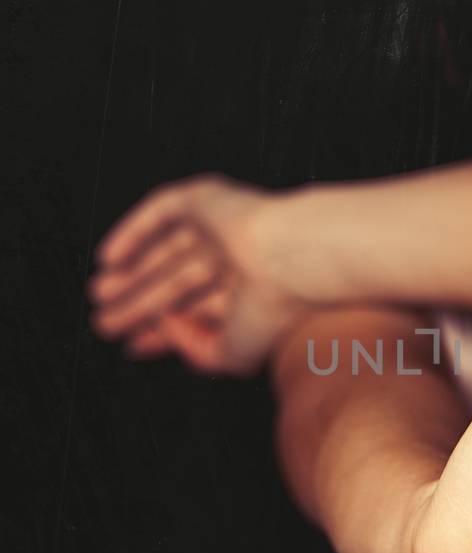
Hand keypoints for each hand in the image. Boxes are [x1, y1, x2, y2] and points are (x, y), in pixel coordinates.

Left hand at [88, 175, 305, 373]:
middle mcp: (237, 255)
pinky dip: (132, 232)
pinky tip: (108, 257)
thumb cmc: (269, 310)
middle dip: (140, 302)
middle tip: (107, 321)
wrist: (290, 259)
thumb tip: (164, 324)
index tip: (133, 345)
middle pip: (177, 281)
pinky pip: (161, 211)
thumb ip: (194, 350)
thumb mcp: (228, 354)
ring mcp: (223, 224)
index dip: (163, 329)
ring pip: (167, 249)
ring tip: (100, 294)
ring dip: (133, 272)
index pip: (199, 309)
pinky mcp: (208, 198)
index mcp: (250, 290)